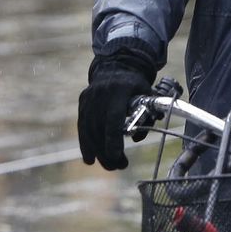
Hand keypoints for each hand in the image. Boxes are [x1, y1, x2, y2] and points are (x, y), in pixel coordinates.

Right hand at [78, 38, 159, 170]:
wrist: (116, 65)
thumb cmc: (136, 85)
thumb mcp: (147, 94)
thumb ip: (148, 114)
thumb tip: (138, 138)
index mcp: (119, 91)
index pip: (113, 120)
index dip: (113, 140)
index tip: (116, 157)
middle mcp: (100, 94)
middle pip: (100, 129)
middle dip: (107, 151)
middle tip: (118, 166)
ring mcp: (89, 98)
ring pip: (89, 130)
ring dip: (98, 151)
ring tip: (109, 165)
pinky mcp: (83, 102)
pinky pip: (82, 127)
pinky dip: (85, 144)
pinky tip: (90, 159)